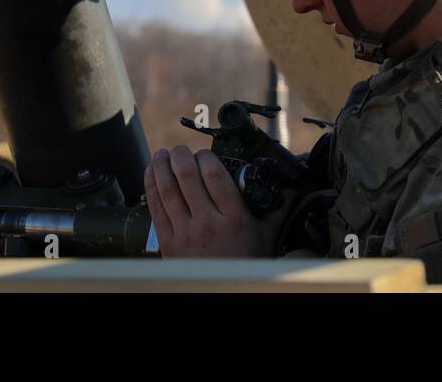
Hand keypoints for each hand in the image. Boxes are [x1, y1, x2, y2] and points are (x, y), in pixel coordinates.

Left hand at [144, 146, 285, 257]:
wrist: (223, 291)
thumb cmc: (245, 264)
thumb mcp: (265, 237)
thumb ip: (276, 210)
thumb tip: (291, 190)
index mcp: (234, 219)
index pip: (216, 176)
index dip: (207, 158)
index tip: (205, 154)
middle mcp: (208, 224)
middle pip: (189, 178)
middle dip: (181, 156)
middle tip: (181, 150)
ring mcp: (186, 233)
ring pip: (169, 190)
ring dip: (163, 166)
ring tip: (162, 154)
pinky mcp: (168, 242)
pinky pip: (156, 208)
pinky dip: (151, 186)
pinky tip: (150, 172)